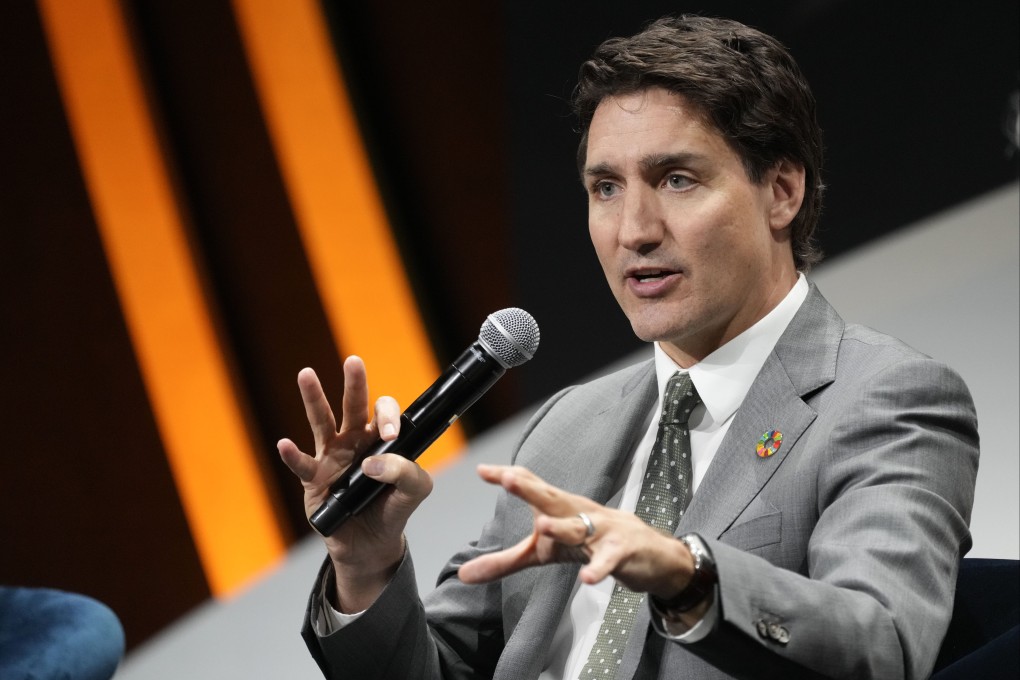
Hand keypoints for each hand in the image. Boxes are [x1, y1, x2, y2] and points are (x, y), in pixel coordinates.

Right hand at [277, 357, 432, 609]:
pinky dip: (293, 456)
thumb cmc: (392, 511)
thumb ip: (406, 474)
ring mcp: (332, 457)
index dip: (388, 416)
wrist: (370, 545)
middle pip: (353, 407)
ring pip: (322, 423)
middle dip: (355, 384)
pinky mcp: (315, 479)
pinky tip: (285, 444)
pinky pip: (303, 465)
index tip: (390, 433)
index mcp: (381, 440)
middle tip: (354, 362)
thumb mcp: (414, 493)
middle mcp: (356, 442)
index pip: (384, 414)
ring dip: (313, 398)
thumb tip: (373, 463)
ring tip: (306, 374)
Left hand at [458, 465, 694, 599]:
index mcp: (560, 507)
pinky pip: (608, 560)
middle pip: (552, 497)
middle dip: (530, 488)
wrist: (650, 553)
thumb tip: (463, 575)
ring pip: (579, 526)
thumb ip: (505, 561)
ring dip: (562, 526)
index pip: (533, 487)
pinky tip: (587, 578)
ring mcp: (603, 529)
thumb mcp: (545, 554)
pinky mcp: (621, 552)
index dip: (509, 478)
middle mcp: (579, 512)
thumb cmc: (592, 543)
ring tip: (541, 525)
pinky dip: (598, 569)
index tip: (482, 470)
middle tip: (508, 479)